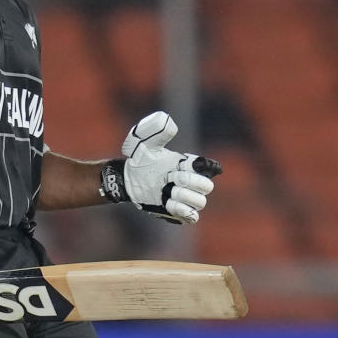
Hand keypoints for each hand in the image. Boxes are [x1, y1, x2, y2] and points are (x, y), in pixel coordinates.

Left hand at [103, 112, 221, 223]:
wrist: (127, 179)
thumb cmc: (140, 160)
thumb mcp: (144, 143)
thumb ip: (155, 131)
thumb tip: (168, 120)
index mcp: (189, 165)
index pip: (210, 166)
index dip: (202, 166)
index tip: (183, 163)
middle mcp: (191, 182)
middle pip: (207, 186)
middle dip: (190, 182)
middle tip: (171, 177)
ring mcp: (185, 198)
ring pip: (200, 202)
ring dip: (184, 196)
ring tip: (167, 190)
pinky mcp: (178, 212)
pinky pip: (192, 217)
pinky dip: (182, 210)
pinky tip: (168, 202)